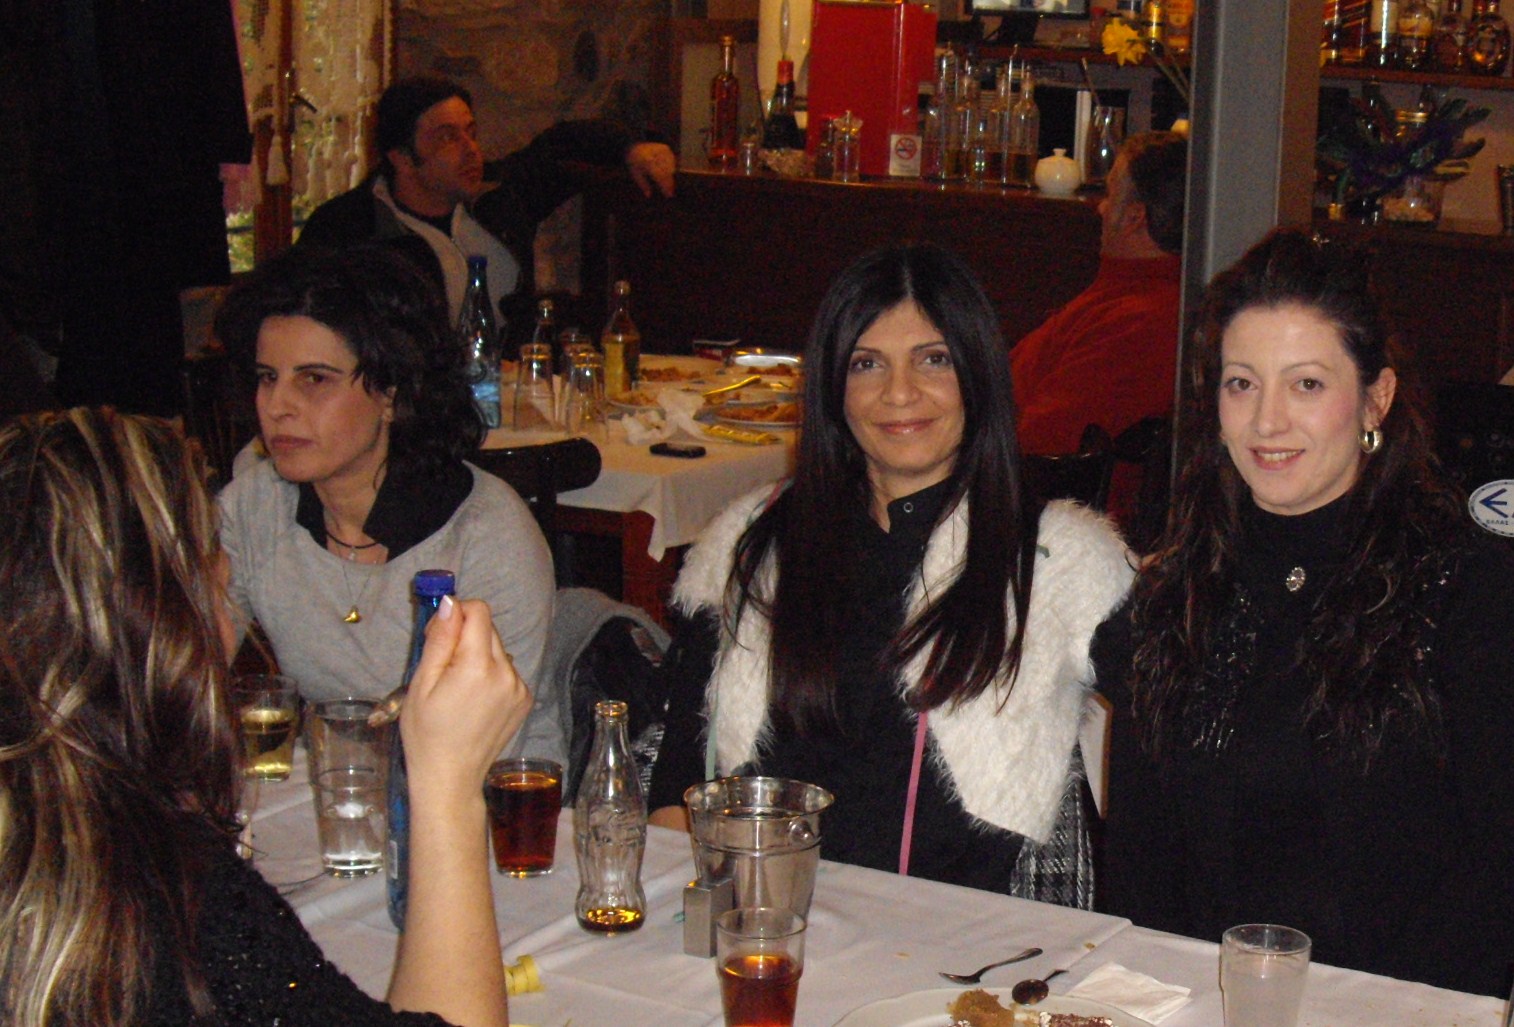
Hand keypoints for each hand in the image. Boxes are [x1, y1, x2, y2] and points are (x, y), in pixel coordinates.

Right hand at [400, 596, 532, 798]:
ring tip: (458, 688)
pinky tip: (475, 699)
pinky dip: (491, 674)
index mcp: (479, 667)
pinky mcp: (524, 699)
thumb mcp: (422, 683)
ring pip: (498, 650)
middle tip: (443, 666)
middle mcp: (507, 673)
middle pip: (489, 629)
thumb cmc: (426, 733)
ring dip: (478, 656)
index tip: (438, 636)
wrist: (450, 778)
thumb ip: (440, 640)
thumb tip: (451, 603)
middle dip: (465, 636)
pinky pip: (507, 670)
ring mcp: (520, 687)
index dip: (456, 615)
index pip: (479, 612)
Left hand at [626, 142, 675, 197]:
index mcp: (646, 161)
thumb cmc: (634, 162)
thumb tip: (649, 195)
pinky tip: (668, 173)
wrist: (635, 145)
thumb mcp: (635, 174)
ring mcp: (661, 150)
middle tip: (670, 193)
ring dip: (671, 177)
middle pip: (667, 172)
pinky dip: (672, 168)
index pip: (659, 176)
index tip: (668, 194)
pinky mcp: (666, 148)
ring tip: (668, 185)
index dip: (665, 186)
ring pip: (671, 167)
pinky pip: (672, 161)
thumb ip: (643, 185)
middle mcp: (655, 154)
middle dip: (669, 183)